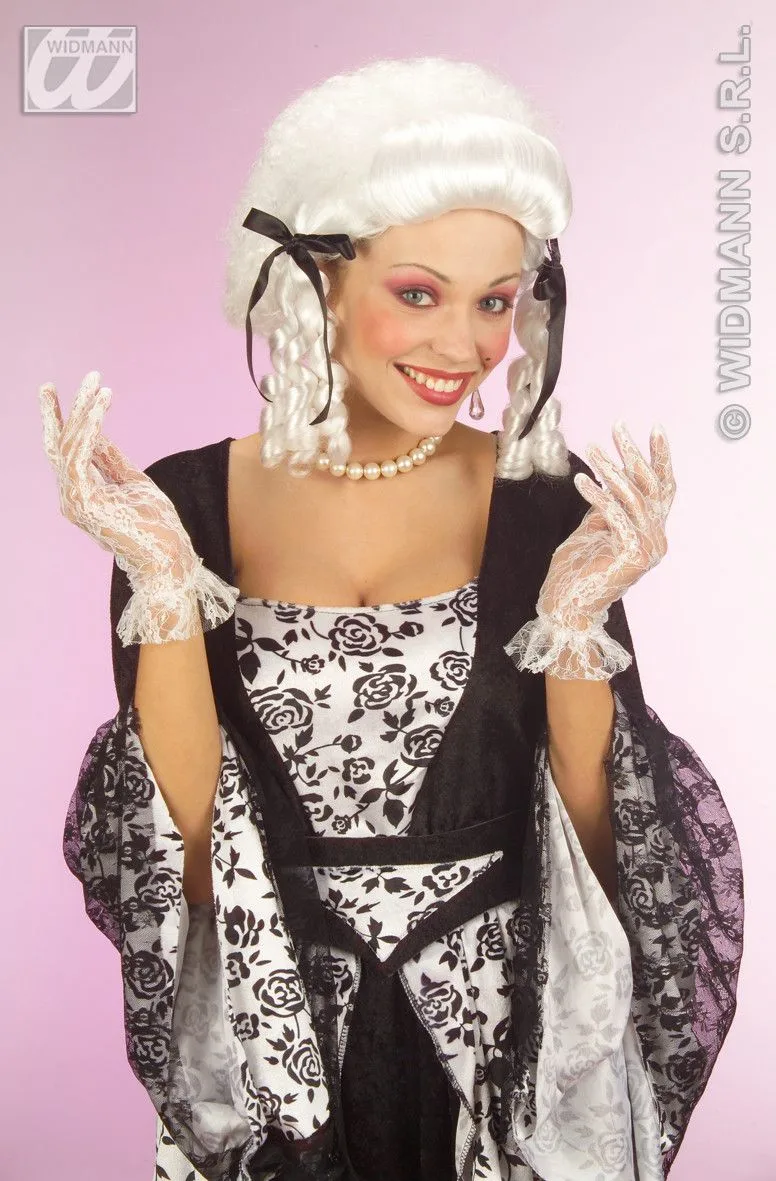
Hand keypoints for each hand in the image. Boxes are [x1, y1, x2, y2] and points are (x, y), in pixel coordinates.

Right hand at [39, 370, 238, 644]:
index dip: (66, 421)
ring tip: (98, 382)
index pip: (68, 452)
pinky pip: (79, 454)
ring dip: (83, 410)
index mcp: (83, 495)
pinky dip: (90, 425)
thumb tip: (98, 434)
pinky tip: (102, 404)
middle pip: (61, 445)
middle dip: (65, 409)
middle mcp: (72, 498)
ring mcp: (74, 501)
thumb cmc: (157, 527)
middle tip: (64, 380)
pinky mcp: (83, 501)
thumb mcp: (135, 483)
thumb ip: (112, 461)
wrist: (169, 559)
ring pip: (68, 445)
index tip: (68, 394)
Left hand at [506, 421, 675, 679]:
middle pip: (651, 488)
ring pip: (634, 498)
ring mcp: (648, 549)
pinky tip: (581, 479)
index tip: (655, 428)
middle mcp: (656, 541)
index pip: (662, 489)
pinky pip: (616, 515)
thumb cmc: (574, 571)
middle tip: (618, 426)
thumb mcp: (592, 529)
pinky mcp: (633, 555)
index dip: (659, 458)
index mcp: (650, 534)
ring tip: (592, 447)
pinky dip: (599, 495)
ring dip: (611, 470)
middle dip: (634, 453)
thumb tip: (610, 478)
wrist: (564, 608)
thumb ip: (606, 508)